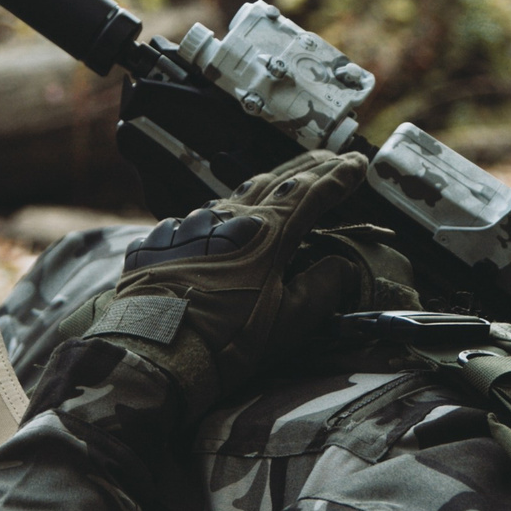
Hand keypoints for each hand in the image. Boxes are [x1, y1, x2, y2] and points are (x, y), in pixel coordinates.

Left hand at [85, 150, 372, 418]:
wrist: (152, 352)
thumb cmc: (226, 341)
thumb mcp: (287, 324)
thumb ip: (321, 290)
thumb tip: (343, 267)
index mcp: (266, 235)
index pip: (311, 195)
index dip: (338, 179)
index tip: (358, 165)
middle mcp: (227, 218)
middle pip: (274, 182)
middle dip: (306, 168)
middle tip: (328, 158)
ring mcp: (189, 225)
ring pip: (233, 195)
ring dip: (263, 186)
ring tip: (281, 182)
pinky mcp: (161, 242)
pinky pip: (197, 219)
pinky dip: (220, 216)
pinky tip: (221, 222)